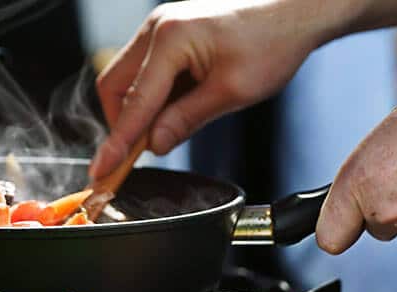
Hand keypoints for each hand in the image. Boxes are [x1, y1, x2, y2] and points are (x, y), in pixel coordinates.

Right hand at [89, 0, 356, 178]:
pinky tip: (174, 111)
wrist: (294, 12)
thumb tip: (155, 145)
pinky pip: (145, 72)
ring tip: (167, 130)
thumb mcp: (231, 91)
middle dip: (122, 123)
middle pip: (114, 86)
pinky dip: (152, 97)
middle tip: (138, 154)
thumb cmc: (271, 44)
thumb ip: (186, 119)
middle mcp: (156, 27)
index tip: (102, 171)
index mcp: (170, 39)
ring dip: (138, 111)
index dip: (118, 142)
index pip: (134, 102)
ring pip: (127, 79)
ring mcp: (161, 28)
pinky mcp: (169, 34)